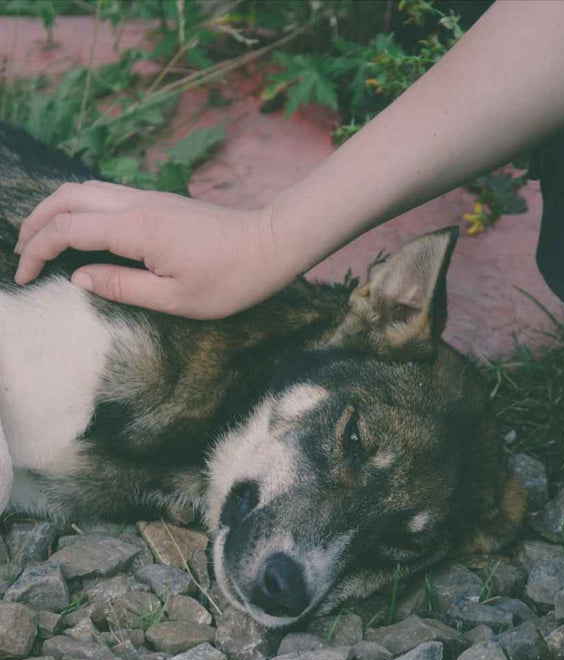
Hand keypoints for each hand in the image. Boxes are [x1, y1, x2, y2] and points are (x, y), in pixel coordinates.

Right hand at [15, 181, 292, 318]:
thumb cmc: (231, 279)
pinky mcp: (163, 201)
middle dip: (37, 221)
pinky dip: (83, 207)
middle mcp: (138, 205)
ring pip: (88, 189)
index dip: (37, 252)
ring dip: (58, 209)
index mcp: (137, 230)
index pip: (67, 231)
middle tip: (22, 252)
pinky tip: (84, 228)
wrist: (271, 245)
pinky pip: (109, 194)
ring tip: (43, 237)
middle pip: (69, 198)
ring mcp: (151, 198)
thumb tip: (79, 278)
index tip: (25, 278)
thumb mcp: (176, 298)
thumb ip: (123, 287)